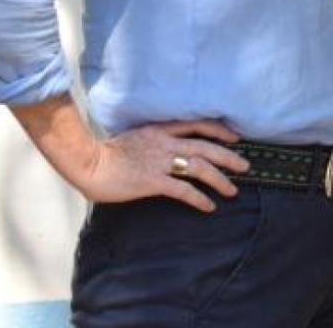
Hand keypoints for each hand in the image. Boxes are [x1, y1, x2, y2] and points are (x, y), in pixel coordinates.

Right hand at [77, 120, 248, 213]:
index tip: (236, 137)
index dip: (219, 130)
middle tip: (246, 166)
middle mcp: (164, 143)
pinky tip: (209, 206)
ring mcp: (159, 162)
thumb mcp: (136, 138)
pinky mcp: (152, 181)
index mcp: (160, 130)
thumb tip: (169, 149)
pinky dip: (199, 198)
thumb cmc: (106, 153)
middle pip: (206, 147)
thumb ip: (155, 141)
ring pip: (200, 167)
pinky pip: (183, 190)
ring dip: (220, 180)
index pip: (197, 125)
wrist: (86, 162)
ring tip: (233, 190)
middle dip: (229, 157)